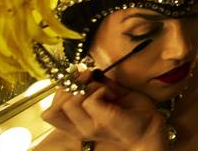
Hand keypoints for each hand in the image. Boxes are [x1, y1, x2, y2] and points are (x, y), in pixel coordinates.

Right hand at [42, 74, 169, 150]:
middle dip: (71, 86)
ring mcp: (90, 127)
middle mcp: (79, 129)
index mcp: (77, 125)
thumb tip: (81, 69)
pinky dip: (103, 89)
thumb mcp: (107, 95)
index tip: (78, 79)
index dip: (59, 93)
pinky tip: (115, 95)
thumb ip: (93, 85)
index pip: (48, 114)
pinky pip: (91, 99)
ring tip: (107, 90)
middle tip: (91, 78)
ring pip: (70, 102)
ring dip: (89, 87)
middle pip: (53, 108)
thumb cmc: (129, 111)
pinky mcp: (103, 121)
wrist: (150, 127)